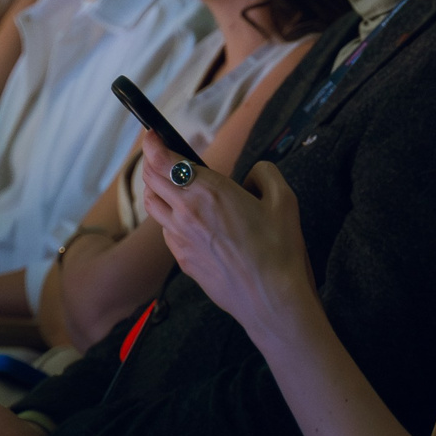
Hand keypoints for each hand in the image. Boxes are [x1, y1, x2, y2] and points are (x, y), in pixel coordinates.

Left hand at [137, 136, 307, 337]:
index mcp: (209, 191)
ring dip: (157, 189)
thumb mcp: (284, 200)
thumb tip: (252, 175)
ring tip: (171, 185)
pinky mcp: (183, 260)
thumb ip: (265, 174)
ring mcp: (180, 238)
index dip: (152, 142)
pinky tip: (188, 221)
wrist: (271, 300)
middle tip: (162, 154)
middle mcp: (186, 212)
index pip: (164, 159)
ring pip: (153, 205)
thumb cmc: (279, 251)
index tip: (152, 134)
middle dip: (153, 161)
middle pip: (151, 178)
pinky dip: (170, 219)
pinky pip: (167, 231)